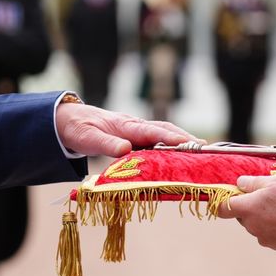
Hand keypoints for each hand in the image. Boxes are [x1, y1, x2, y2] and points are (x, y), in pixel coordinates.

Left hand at [55, 99, 195, 157]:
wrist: (71, 121)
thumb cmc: (79, 129)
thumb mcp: (88, 139)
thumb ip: (107, 145)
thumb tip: (126, 149)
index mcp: (126, 125)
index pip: (152, 131)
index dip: (170, 137)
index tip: (187, 143)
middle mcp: (135, 126)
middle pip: (165, 129)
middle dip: (185, 138)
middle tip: (204, 148)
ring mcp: (137, 130)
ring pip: (164, 133)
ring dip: (181, 141)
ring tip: (200, 151)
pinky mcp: (136, 137)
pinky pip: (157, 140)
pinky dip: (171, 145)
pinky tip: (180, 154)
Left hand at [216, 173, 275, 251]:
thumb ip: (253, 182)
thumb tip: (240, 183)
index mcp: (247, 208)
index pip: (222, 208)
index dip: (223, 201)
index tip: (231, 195)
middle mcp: (251, 225)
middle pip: (241, 215)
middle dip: (249, 206)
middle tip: (268, 196)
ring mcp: (262, 237)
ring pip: (255, 224)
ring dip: (262, 216)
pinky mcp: (274, 245)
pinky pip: (267, 233)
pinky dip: (273, 226)